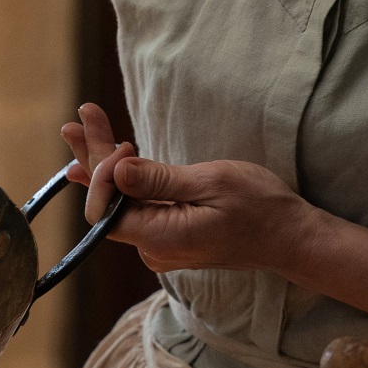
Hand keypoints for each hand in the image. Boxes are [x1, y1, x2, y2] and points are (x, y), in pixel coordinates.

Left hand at [59, 103, 324, 272]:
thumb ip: (160, 180)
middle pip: (109, 205)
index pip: (106, 210)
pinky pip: (137, 209)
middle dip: (94, 159)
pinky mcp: (171, 236)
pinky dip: (122, 183)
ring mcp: (162, 245)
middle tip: (77, 120)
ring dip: (104, 166)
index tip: (123, 142)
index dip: (101, 173)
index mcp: (161, 238)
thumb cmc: (260, 208)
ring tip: (81, 132)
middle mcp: (154, 248)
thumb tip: (115, 170)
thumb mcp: (212, 183)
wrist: (290, 237)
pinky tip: (101, 165)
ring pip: (121, 204)